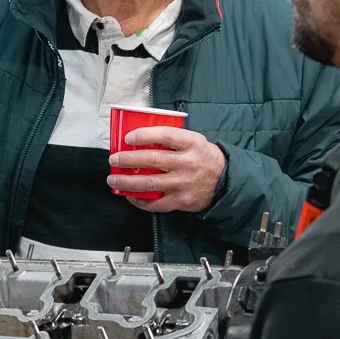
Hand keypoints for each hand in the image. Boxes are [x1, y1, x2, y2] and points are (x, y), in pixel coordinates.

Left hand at [108, 125, 224, 212]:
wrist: (225, 182)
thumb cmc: (205, 159)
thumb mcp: (195, 141)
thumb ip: (173, 139)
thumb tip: (141, 138)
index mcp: (192, 144)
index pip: (166, 135)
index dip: (145, 135)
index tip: (128, 138)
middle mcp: (188, 163)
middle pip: (153, 159)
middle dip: (129, 159)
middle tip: (114, 160)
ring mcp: (184, 183)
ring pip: (150, 183)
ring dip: (127, 182)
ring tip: (113, 180)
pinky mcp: (181, 201)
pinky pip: (156, 203)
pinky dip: (140, 201)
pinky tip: (130, 196)